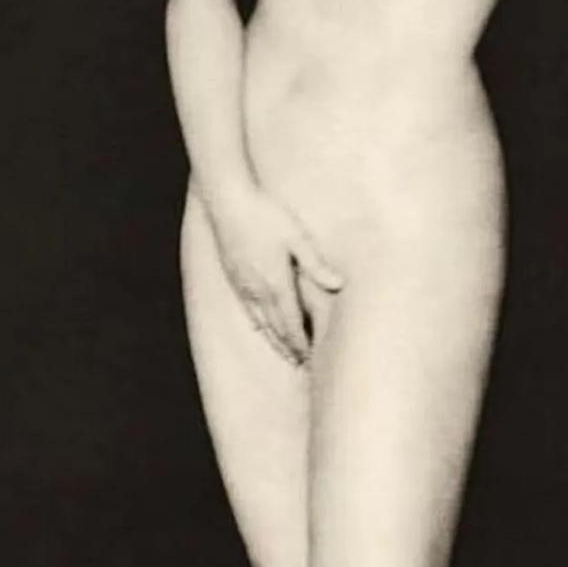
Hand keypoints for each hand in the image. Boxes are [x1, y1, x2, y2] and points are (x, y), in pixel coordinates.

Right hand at [209, 181, 344, 364]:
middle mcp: (258, 290)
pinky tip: (259, 327)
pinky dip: (256, 324)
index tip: (309, 359)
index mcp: (276, 283)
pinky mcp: (233, 276)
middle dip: (288, 347)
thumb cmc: (266, 215)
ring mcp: (243, 285)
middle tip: (299, 365)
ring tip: (283, 353)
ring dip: (273, 340)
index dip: (300, 343)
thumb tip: (339, 285)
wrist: (228, 201)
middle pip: (275, 328)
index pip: (291, 323)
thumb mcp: (298, 237)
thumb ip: (316, 264)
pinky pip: (247, 309)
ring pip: (260, 322)